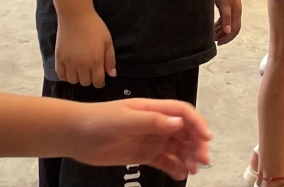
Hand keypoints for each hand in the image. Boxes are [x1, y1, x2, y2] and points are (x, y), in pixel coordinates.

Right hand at [56, 9, 115, 87]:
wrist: (75, 16)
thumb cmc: (94, 26)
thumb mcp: (107, 41)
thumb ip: (110, 59)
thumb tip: (112, 75)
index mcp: (95, 61)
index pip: (97, 83)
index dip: (100, 82)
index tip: (100, 77)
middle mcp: (82, 65)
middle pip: (85, 83)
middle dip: (90, 79)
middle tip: (91, 70)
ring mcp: (69, 63)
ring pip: (73, 81)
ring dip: (78, 77)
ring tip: (80, 69)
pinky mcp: (59, 59)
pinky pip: (61, 75)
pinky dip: (65, 75)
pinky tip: (70, 69)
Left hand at [68, 98, 211, 177]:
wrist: (77, 135)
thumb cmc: (99, 120)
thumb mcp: (126, 119)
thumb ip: (153, 121)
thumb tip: (179, 122)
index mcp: (153, 109)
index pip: (182, 113)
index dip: (197, 123)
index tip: (206, 138)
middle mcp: (155, 124)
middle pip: (184, 131)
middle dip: (196, 144)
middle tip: (202, 160)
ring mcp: (150, 139)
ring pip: (177, 148)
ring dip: (188, 156)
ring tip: (193, 169)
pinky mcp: (143, 155)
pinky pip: (164, 161)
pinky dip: (174, 168)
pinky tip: (181, 174)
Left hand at [214, 0, 241, 43]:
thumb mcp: (224, 3)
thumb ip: (226, 17)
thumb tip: (229, 32)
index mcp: (236, 11)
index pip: (235, 30)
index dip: (227, 38)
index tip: (218, 43)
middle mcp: (235, 10)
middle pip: (232, 28)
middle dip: (223, 35)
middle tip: (213, 40)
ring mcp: (230, 6)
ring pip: (227, 23)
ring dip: (221, 30)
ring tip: (212, 35)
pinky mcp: (225, 2)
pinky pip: (223, 17)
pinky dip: (219, 23)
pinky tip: (212, 25)